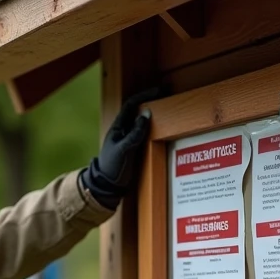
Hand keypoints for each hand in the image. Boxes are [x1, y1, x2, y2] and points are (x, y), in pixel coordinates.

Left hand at [80, 86, 165, 208]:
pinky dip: (156, 131)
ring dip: (157, 117)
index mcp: (118, 127)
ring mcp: (131, 139)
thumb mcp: (124, 149)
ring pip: (145, 124)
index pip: (131, 105)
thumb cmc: (111, 166)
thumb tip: (147, 114)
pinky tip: (167, 130)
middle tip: (169, 97)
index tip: (158, 91)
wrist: (108, 187)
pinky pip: (148, 136)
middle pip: (140, 112)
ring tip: (171, 111)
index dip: (144, 96)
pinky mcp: (137, 149)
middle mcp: (125, 130)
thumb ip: (135, 133)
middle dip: (153, 103)